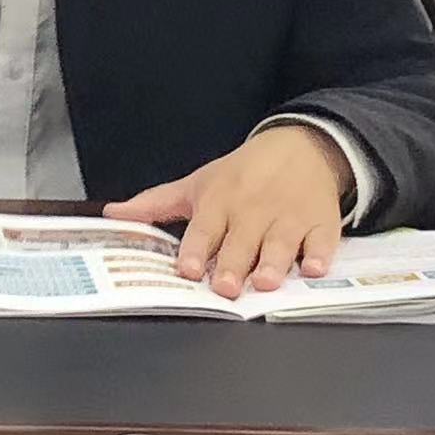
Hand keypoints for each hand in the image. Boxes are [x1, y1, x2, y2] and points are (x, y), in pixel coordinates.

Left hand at [102, 125, 351, 298]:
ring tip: (264, 282)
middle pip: (241, 241)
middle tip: (224, 287)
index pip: (204, 228)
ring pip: (280, 243)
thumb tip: (113, 215)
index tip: (186, 268)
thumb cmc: (241, 174)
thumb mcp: (197, 183)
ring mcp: (288, 216)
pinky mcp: (320, 222)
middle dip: (232, 263)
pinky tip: (315, 268)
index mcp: (220, 201)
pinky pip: (322, 240)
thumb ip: (156, 204)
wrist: (299, 146)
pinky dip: (320, 254)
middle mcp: (252, 210)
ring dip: (273, 262)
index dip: (194, 248)